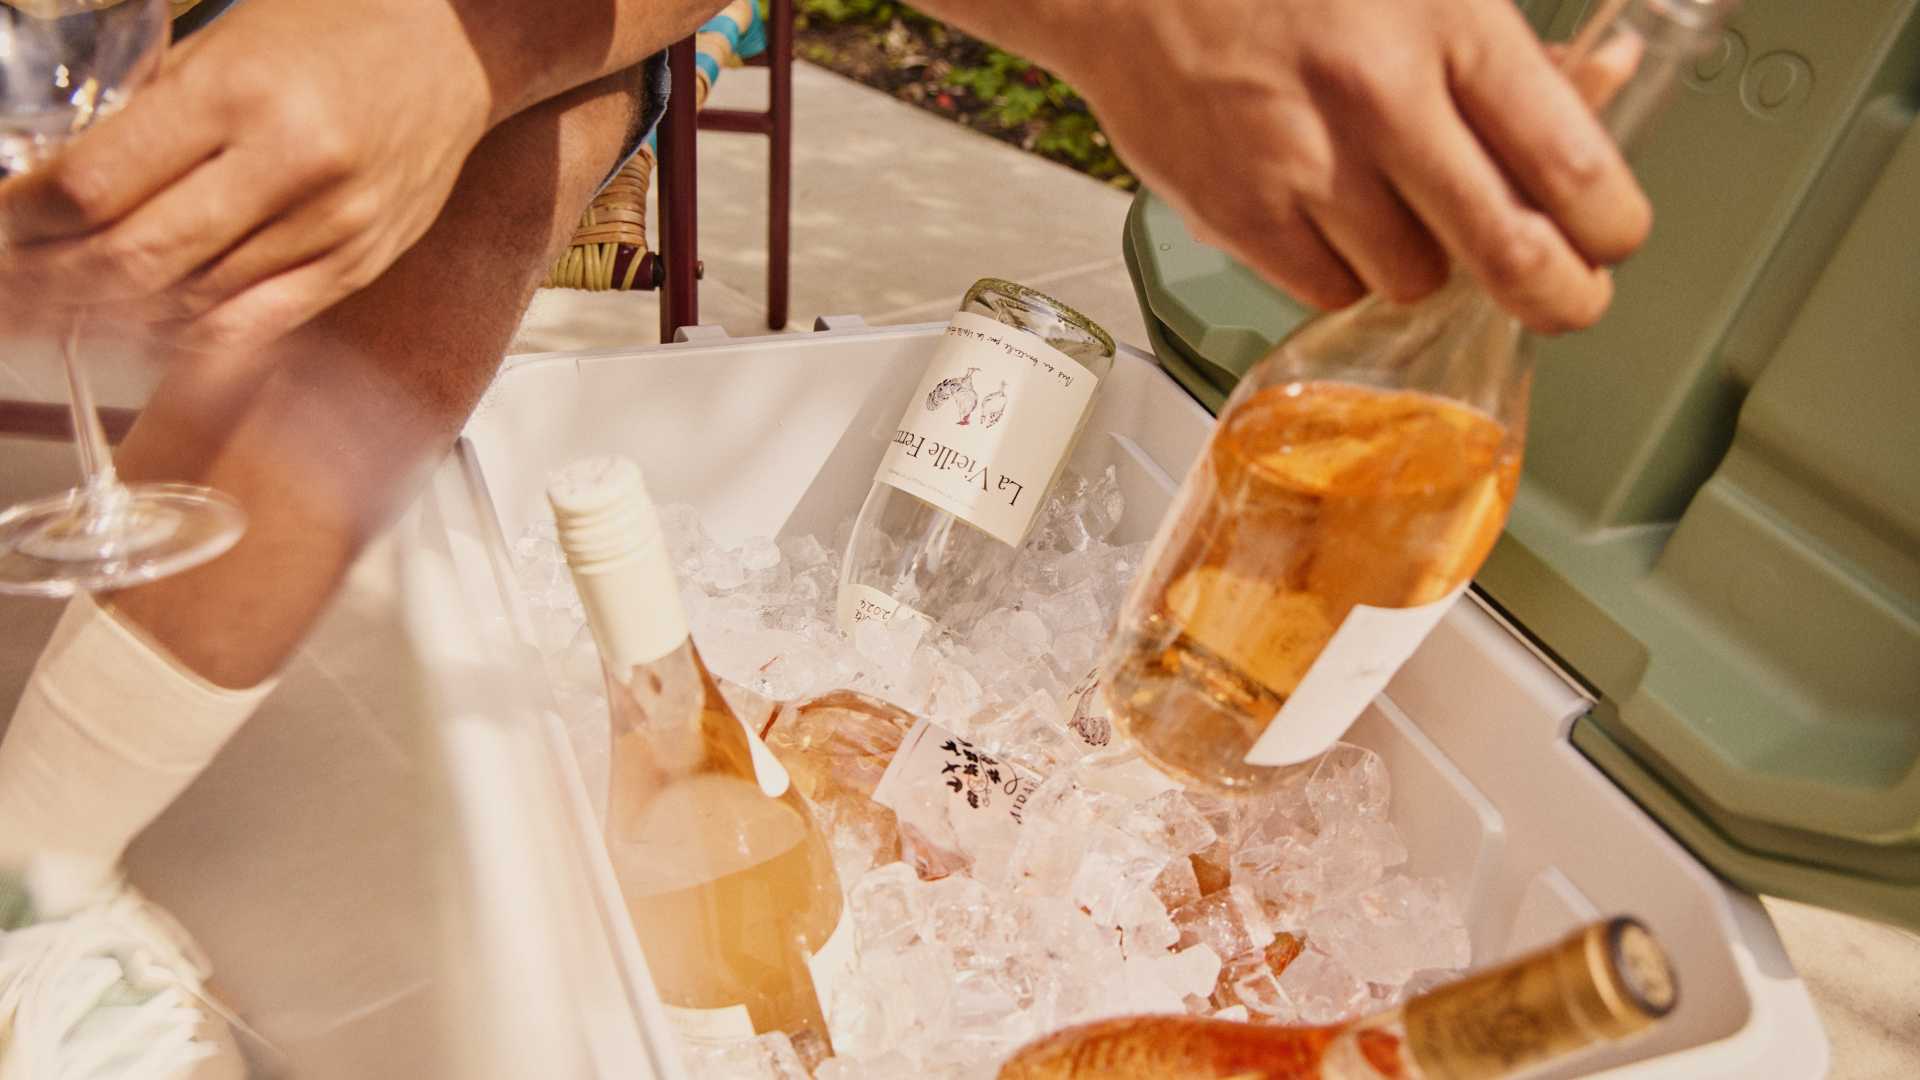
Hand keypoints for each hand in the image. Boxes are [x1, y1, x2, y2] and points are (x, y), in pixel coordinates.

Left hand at [0, 0, 494, 352]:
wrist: (457, 51)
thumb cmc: (335, 30)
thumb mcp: (225, 43)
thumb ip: (148, 112)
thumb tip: (59, 184)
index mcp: (239, 94)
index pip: (98, 184)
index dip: (27, 218)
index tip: (2, 222)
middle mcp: (289, 167)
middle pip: (134, 257)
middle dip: (51, 280)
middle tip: (13, 286)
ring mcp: (332, 226)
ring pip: (188, 302)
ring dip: (108, 313)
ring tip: (59, 309)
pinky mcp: (359, 265)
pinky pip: (254, 326)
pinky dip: (185, 335)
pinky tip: (144, 326)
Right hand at [1045, 0, 1650, 332]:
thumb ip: (1513, 45)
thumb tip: (1603, 82)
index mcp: (1444, 22)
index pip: (1571, 163)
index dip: (1612, 226)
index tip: (1612, 238)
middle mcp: (1379, 98)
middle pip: (1510, 254)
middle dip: (1558, 294)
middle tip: (1567, 296)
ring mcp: (1304, 167)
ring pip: (1415, 279)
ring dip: (1424, 260)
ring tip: (1397, 206)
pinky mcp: (1239, 216)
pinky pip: (1330, 288)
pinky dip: (1343, 268)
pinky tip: (1329, 213)